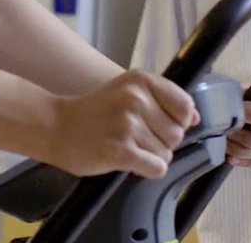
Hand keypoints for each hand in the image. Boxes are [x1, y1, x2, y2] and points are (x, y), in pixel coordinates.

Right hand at [49, 69, 197, 178]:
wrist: (55, 126)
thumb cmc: (94, 112)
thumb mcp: (127, 91)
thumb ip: (162, 99)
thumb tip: (195, 116)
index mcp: (140, 80)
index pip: (185, 106)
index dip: (177, 122)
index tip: (157, 124)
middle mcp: (136, 98)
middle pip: (177, 134)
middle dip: (161, 142)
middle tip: (136, 138)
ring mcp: (127, 124)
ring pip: (167, 154)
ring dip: (151, 157)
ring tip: (127, 147)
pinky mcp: (120, 151)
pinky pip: (156, 168)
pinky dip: (146, 170)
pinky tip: (128, 161)